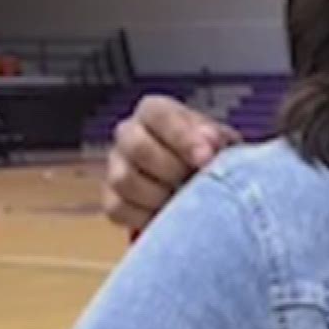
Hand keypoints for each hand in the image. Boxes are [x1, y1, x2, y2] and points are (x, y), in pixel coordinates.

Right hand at [101, 94, 241, 230]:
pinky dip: (145, 217)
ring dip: (159, 195)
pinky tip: (168, 217)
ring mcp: (115, 166)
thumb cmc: (207, 153)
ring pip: (124, 180)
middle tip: (196, 183)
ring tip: (185, 201)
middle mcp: (128, 133)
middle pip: (137, 147)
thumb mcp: (218, 140)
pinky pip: (118, 209)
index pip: (160, 116)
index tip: (206, 158)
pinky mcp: (110, 198)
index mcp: (154, 111)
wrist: (194, 180)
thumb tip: (210, 142)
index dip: (182, 137)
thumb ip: (215, 138)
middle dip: (171, 169)